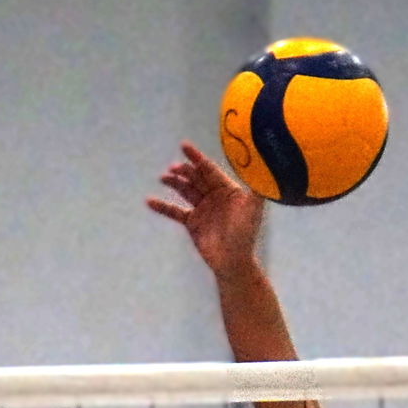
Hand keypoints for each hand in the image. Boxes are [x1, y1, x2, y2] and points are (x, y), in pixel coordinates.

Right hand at [146, 141, 264, 276]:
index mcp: (228, 189)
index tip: (184, 146)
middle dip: (185, 171)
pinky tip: (149, 201)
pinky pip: (175, 212)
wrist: (233, 261)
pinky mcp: (192, 222)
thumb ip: (256, 184)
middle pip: (196, 178)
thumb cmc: (245, 234)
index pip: (210, 169)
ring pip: (185, 190)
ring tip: (164, 177)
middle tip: (174, 167)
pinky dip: (163, 207)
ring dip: (174, 183)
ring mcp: (202, 208)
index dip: (197, 158)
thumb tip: (258, 161)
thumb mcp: (254, 207)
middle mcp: (214, 196)